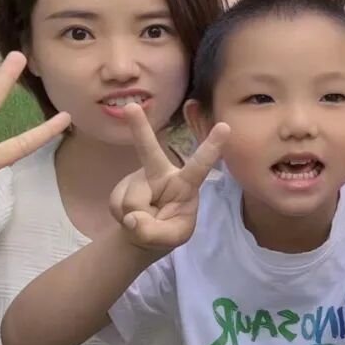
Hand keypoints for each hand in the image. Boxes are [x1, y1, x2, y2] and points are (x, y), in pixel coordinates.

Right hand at [110, 103, 228, 251]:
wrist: (143, 234)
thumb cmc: (169, 229)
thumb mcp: (173, 238)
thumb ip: (156, 233)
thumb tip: (132, 218)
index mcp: (186, 183)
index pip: (201, 164)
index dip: (212, 146)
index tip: (226, 126)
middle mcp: (161, 173)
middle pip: (149, 150)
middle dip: (139, 128)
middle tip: (130, 107)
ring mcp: (139, 178)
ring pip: (133, 200)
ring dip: (135, 217)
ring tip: (144, 221)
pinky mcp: (121, 187)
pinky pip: (118, 205)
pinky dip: (123, 217)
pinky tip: (131, 216)